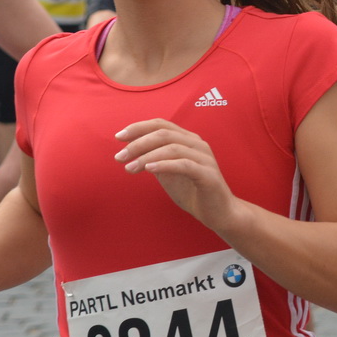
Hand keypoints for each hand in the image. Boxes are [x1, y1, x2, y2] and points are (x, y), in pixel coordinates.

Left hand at [115, 120, 240, 232]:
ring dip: (147, 156)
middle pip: (165, 134)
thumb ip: (154, 159)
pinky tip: (148, 169)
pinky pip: (184, 165)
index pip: (162, 124)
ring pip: (173, 147)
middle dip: (138, 143)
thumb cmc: (192, 191)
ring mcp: (205, 158)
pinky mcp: (208, 175)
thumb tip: (130, 152)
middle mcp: (198, 144)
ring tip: (129, 167)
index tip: (118, 137)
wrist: (218, 212)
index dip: (139, 127)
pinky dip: (165, 164)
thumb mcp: (168, 172)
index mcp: (188, 140)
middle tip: (119, 157)